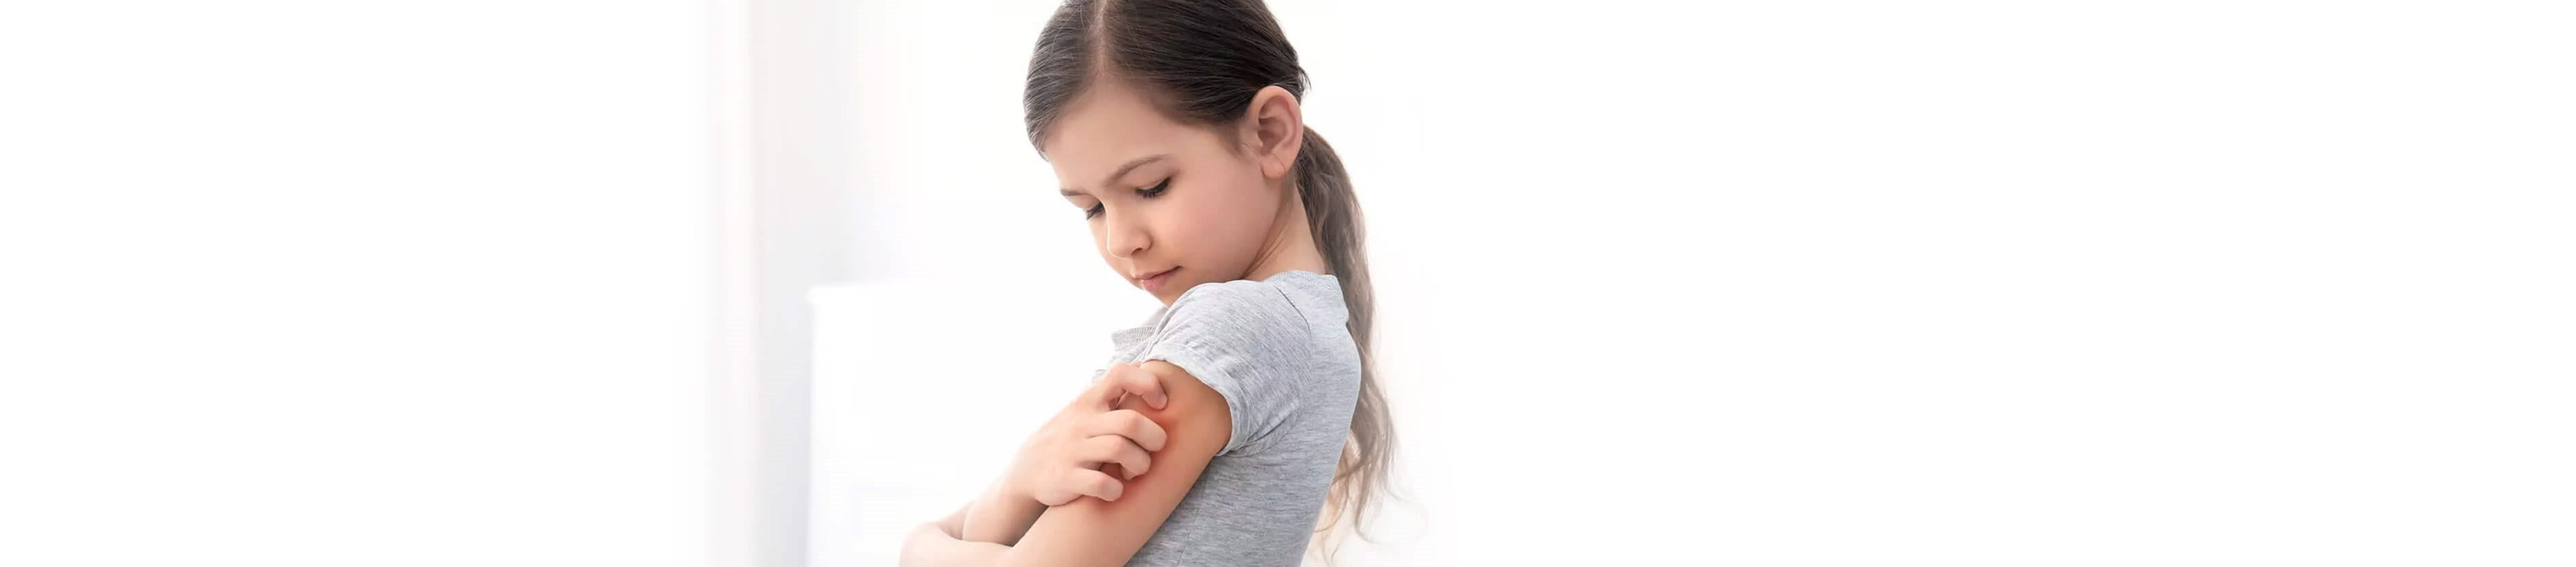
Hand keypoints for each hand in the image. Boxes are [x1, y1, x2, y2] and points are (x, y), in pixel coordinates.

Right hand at [1008, 362, 1171, 505]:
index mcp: (1089, 401)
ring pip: (1120, 450)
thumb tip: (1144, 365)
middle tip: (1153, 449)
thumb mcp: (1084, 409)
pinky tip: (1115, 490)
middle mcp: (1081, 422)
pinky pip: (1102, 484)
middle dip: (1154, 438)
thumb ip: (1112, 392)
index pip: (1121, 374)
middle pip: (1131, 421)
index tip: (1160, 404)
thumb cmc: (1069, 438)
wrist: (1026, 471)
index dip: (1148, 384)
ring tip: (1135, 471)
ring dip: (1139, 465)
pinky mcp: (1066, 478)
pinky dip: (1116, 490)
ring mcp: (1072, 450)